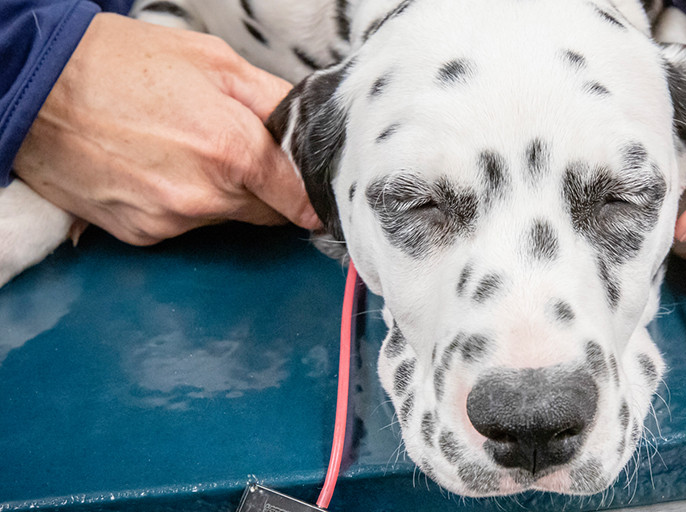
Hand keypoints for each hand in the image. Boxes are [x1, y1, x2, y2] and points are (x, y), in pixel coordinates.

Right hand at [13, 13, 318, 245]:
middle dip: (266, 186)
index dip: (314, 195)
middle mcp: (204, 197)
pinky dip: (183, 203)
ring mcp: (170, 221)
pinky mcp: (141, 235)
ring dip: (223, 194)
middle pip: (269, 212)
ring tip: (185, 148)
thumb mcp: (215, 62)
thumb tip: (309, 131)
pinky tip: (157, 167)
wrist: (31, 86)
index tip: (318, 190)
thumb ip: (275, 103)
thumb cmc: (117, 63)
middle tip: (238, 147)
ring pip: (227, 219)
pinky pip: (186, 226)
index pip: (303, 201)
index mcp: (233, 151)